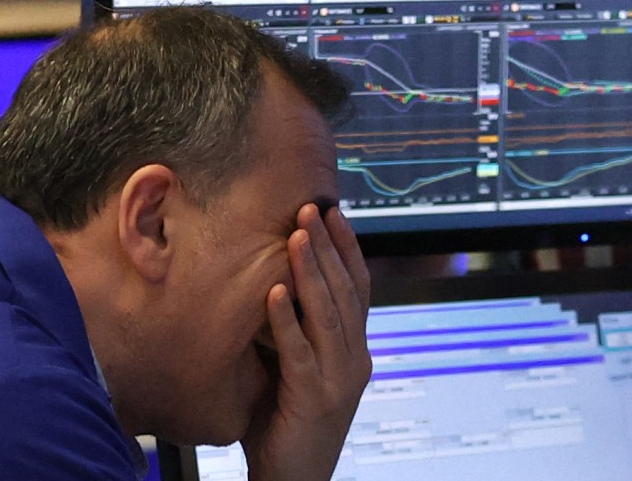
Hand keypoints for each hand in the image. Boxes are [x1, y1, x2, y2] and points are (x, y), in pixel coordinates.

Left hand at [241, 204, 371, 480]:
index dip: (347, 248)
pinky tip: (274, 293)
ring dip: (311, 272)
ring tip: (297, 236)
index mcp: (354, 350)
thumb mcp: (299, 368)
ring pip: (328, 315)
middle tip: (311, 209)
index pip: (358, 288)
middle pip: (346, 292)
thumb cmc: (287, 423)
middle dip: (328, 247)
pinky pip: (299, 354)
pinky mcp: (313, 401)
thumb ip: (297, 331)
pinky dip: (287, 321)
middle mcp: (355, 361)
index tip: (333, 212)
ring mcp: (338, 382)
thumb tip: (274, 279)